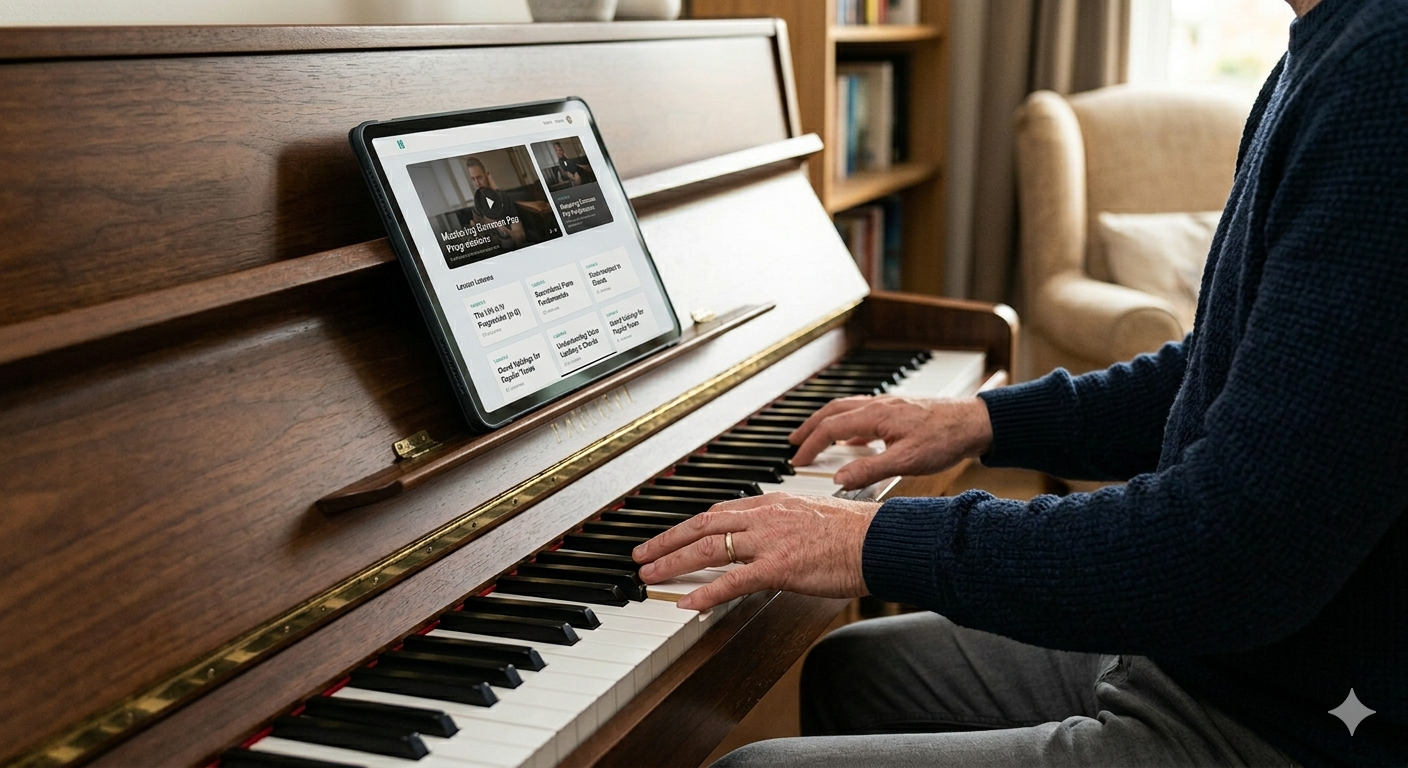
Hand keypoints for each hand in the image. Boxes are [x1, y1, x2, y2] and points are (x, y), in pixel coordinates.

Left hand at [632, 493, 877, 611]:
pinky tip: (687, 602)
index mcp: (772, 503)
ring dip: (673, 562)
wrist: (882, 541)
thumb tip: (768, 540)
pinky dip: (706, 591)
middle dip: (666, 540)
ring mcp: (769, 540)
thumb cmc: (857, 533)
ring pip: (708, 548)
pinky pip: (733, 580)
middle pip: (702, 525)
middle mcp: (764, 516)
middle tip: (640, 554)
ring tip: (650, 576)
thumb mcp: (812, 518)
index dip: (688, 525)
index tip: (669, 535)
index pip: (718, 512)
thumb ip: (784, 526)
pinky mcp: (779, 566)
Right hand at [789, 396, 993, 489]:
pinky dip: (848, 423)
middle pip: (832, 411)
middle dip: (809, 427)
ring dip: (826, 422)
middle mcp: (878, 405)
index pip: (830, 428)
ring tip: (815, 436)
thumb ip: (870, 470)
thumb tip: (839, 478)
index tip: (797, 461)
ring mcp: (888, 405)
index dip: (810, 445)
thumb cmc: (946, 438)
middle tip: (793, 442)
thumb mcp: (906, 461)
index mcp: (875, 416)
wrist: (976, 422)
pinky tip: (853, 438)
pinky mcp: (898, 410)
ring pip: (846, 409)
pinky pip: (862, 412)